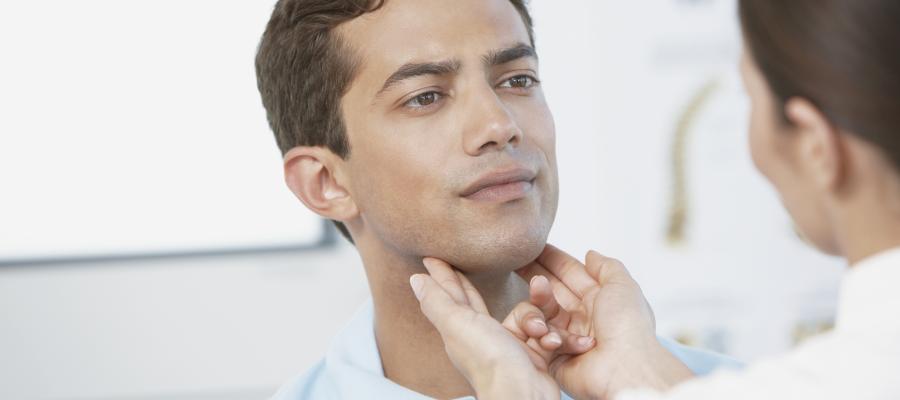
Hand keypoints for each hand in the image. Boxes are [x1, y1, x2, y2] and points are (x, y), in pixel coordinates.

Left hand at [410, 258, 592, 399]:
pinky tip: (553, 341)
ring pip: (525, 315)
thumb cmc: (490, 363)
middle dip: (483, 285)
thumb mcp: (458, 325)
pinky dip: (552, 336)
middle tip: (473, 260)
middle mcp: (483, 338)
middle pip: (481, 302)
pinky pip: (545, 334)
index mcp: (461, 329)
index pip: (451, 295)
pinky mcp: (534, 357)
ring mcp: (509, 347)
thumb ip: (438, 301)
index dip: (443, 275)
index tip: (431, 257)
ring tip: (539, 331)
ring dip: (536, 317)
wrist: (524, 396)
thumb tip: (415, 280)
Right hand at [517, 245, 694, 399]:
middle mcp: (583, 316)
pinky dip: (542, 328)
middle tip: (517, 262)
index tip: (534, 247)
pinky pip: (538, 335)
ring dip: (539, 299)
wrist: (624, 368)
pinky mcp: (555, 355)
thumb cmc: (627, 326)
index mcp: (600, 299)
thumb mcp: (623, 286)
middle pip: (553, 290)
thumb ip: (606, 266)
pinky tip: (544, 326)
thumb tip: (589, 254)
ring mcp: (568, 335)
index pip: (571, 273)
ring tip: (538, 290)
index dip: (553, 260)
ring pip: (543, 311)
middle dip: (537, 275)